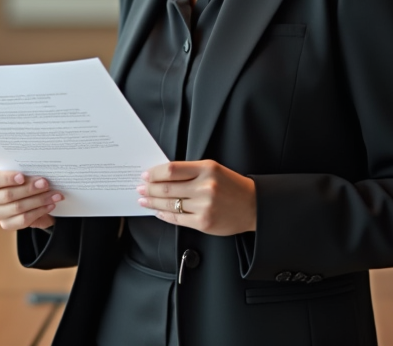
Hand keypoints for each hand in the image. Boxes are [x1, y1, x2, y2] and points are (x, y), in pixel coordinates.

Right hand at [0, 170, 60, 230]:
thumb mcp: (23, 176)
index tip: (22, 177)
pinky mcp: (6, 225)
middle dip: (29, 189)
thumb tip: (40, 177)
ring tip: (54, 195)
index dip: (7, 178)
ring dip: (39, 200)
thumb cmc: (23, 182)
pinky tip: (50, 205)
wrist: (27, 199)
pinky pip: (23, 220)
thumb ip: (27, 174)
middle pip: (8, 195)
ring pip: (18, 207)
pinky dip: (39, 211)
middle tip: (46, 184)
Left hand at [137, 160, 256, 235]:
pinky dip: (164, 214)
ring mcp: (204, 206)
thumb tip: (162, 176)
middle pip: (167, 187)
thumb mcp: (214, 170)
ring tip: (144, 200)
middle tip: (140, 188)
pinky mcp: (204, 222)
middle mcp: (205, 187)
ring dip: (153, 202)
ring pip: (170, 203)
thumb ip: (190, 171)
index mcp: (207, 169)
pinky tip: (158, 211)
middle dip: (149, 188)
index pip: (172, 169)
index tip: (145, 175)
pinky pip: (177, 219)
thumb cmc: (232, 186)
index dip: (154, 173)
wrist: (253, 206)